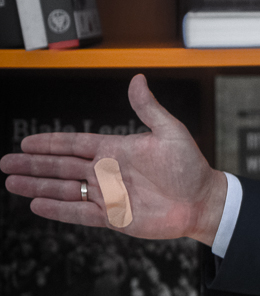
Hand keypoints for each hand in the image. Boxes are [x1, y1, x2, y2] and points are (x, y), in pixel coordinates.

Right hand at [0, 74, 226, 244]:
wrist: (202, 200)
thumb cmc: (190, 166)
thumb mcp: (170, 132)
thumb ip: (149, 108)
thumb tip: (137, 79)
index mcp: (116, 149)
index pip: (75, 144)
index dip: (50, 143)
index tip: (26, 141)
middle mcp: (107, 172)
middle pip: (61, 166)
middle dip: (33, 163)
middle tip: (5, 162)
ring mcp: (108, 194)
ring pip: (64, 189)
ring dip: (37, 185)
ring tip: (11, 181)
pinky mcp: (113, 217)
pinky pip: (79, 212)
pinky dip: (58, 209)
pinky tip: (36, 204)